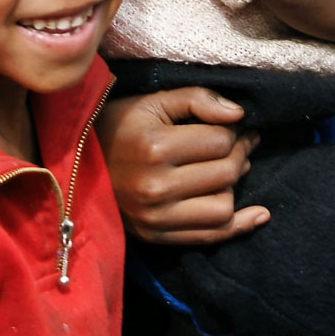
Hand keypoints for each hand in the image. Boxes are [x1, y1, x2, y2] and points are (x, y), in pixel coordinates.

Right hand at [96, 87, 266, 245]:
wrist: (76, 165)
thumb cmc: (117, 126)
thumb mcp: (152, 101)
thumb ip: (196, 99)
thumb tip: (239, 114)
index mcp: (155, 147)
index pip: (220, 141)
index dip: (233, 130)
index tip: (233, 125)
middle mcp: (157, 187)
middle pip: (226, 173)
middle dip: (240, 153)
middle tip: (240, 142)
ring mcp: (156, 217)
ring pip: (223, 207)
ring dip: (233, 186)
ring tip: (228, 168)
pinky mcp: (157, 236)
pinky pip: (211, 237)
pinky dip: (240, 226)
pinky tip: (258, 213)